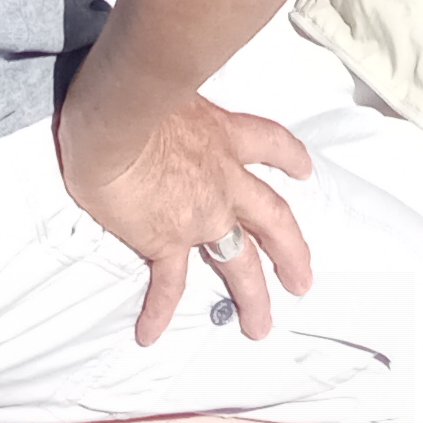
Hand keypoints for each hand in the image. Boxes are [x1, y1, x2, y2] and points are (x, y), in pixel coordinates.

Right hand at [60, 94, 314, 344]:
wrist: (119, 115)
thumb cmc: (136, 89)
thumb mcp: (170, 89)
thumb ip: (171, 104)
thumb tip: (149, 96)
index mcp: (223, 135)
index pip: (269, 143)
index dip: (289, 157)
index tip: (303, 170)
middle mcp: (223, 177)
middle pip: (272, 218)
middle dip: (291, 251)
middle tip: (303, 279)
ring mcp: (202, 212)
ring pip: (239, 261)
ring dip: (253, 296)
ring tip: (261, 324)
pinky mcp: (167, 238)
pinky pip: (169, 283)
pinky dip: (159, 309)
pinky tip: (151, 333)